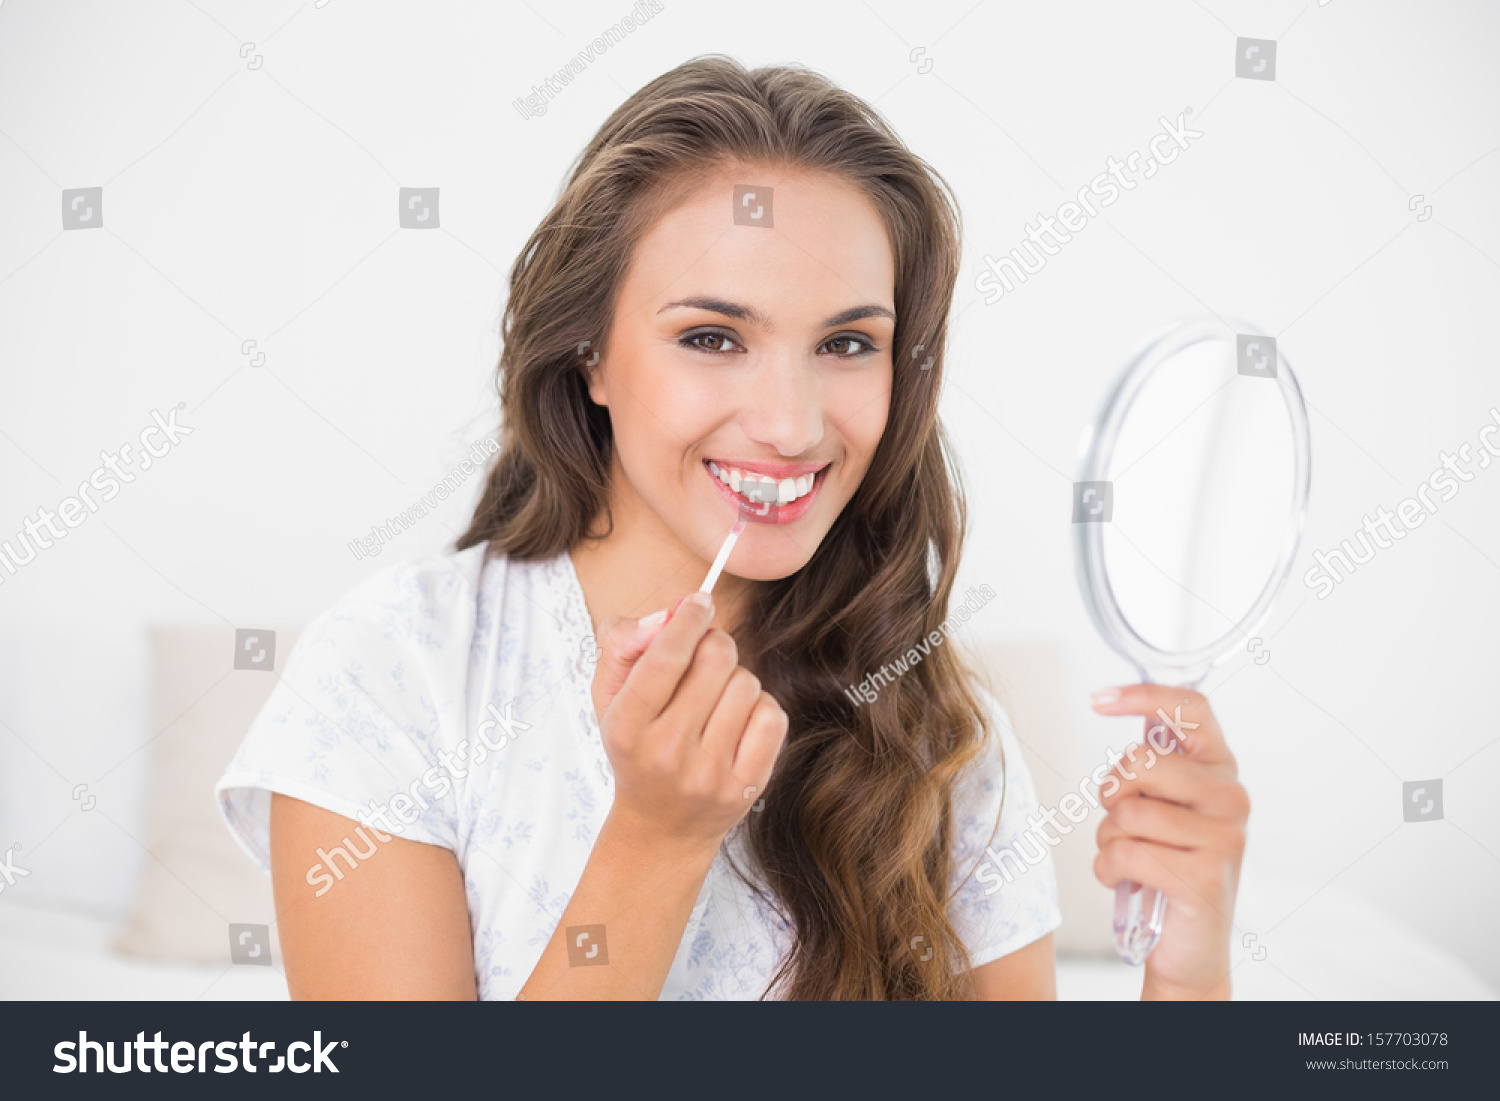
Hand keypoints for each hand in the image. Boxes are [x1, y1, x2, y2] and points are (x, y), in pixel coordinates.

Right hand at [590, 593, 787, 852]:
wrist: (660, 827)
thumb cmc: (636, 748)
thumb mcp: (609, 698)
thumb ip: (624, 645)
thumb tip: (669, 614)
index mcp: (626, 727)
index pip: (665, 657)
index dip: (688, 619)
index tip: (699, 602)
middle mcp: (666, 753)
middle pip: (715, 660)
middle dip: (714, 643)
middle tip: (706, 653)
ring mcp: (709, 774)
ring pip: (747, 684)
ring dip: (735, 679)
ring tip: (715, 698)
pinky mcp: (745, 788)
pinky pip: (772, 716)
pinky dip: (758, 707)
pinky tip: (737, 720)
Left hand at [1089, 685, 1247, 999]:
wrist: (1189, 944)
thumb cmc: (1167, 863)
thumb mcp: (1163, 804)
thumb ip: (1151, 761)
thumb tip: (1116, 701)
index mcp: (1221, 769)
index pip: (1191, 710)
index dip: (1143, 695)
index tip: (1098, 698)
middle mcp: (1231, 797)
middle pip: (1140, 762)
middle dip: (1112, 792)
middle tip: (1122, 819)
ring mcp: (1223, 837)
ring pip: (1127, 813)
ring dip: (1108, 838)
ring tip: (1129, 856)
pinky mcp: (1202, 876)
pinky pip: (1125, 853)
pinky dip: (1108, 869)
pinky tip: (1127, 880)